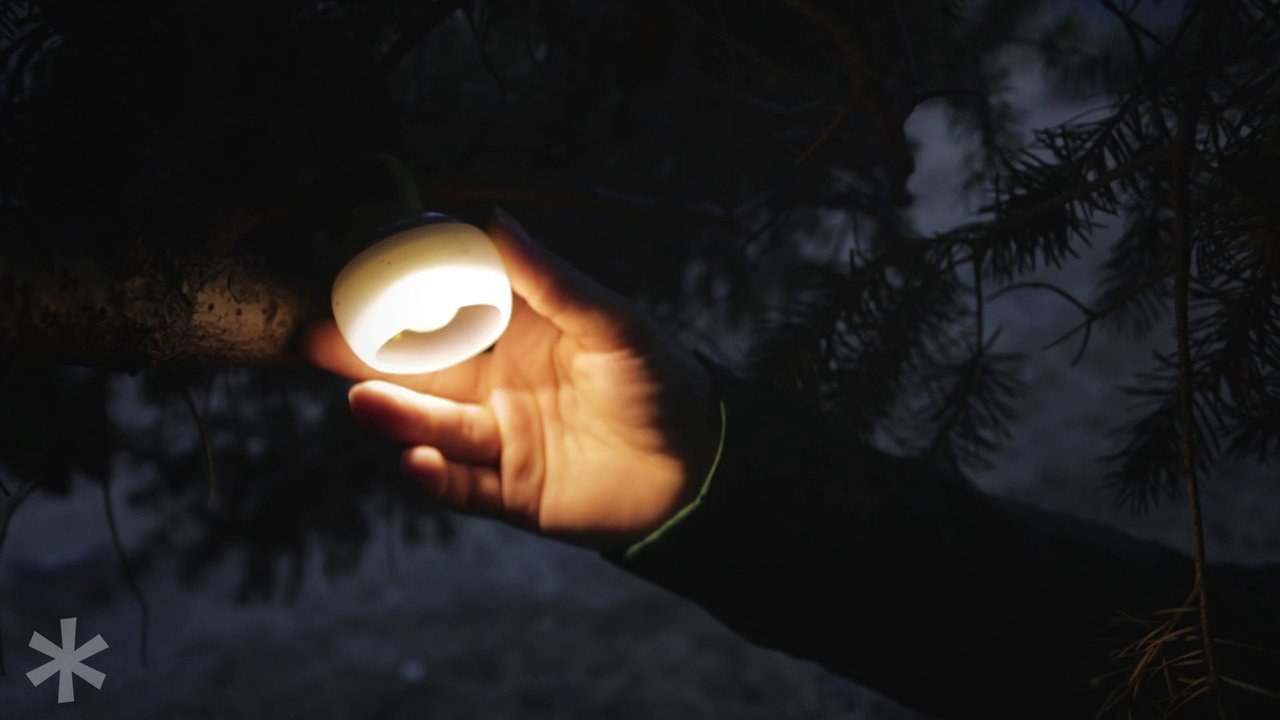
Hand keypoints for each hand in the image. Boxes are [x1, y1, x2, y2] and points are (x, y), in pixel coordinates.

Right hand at [302, 211, 719, 549]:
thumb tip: (493, 218)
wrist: (701, 469)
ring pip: (433, 426)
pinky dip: (434, 478)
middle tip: (314, 336)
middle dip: (368, 356)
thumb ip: (551, 280)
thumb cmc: (663, 382)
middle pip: (421, 369)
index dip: (403, 297)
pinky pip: (461, 487)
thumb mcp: (613, 323)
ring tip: (363, 402)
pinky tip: (414, 462)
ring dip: (395, 416)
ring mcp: (502, 440)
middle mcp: (500, 386)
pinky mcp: (511, 493)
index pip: (448, 312)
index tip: (354, 273)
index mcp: (521, 337)